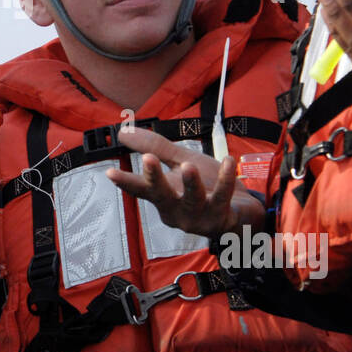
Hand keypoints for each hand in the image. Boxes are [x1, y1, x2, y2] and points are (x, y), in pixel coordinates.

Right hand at [105, 128, 262, 240]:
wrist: (241, 210)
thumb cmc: (206, 186)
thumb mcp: (180, 162)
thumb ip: (155, 148)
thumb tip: (123, 131)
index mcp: (162, 197)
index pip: (141, 189)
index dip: (125, 181)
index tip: (110, 172)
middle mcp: (175, 211)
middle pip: (161, 196)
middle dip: (154, 179)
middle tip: (148, 160)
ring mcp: (197, 218)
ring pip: (192, 200)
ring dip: (190, 183)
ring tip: (188, 166)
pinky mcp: (220, 219)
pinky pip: (222, 197)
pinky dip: (225, 179)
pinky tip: (228, 161)